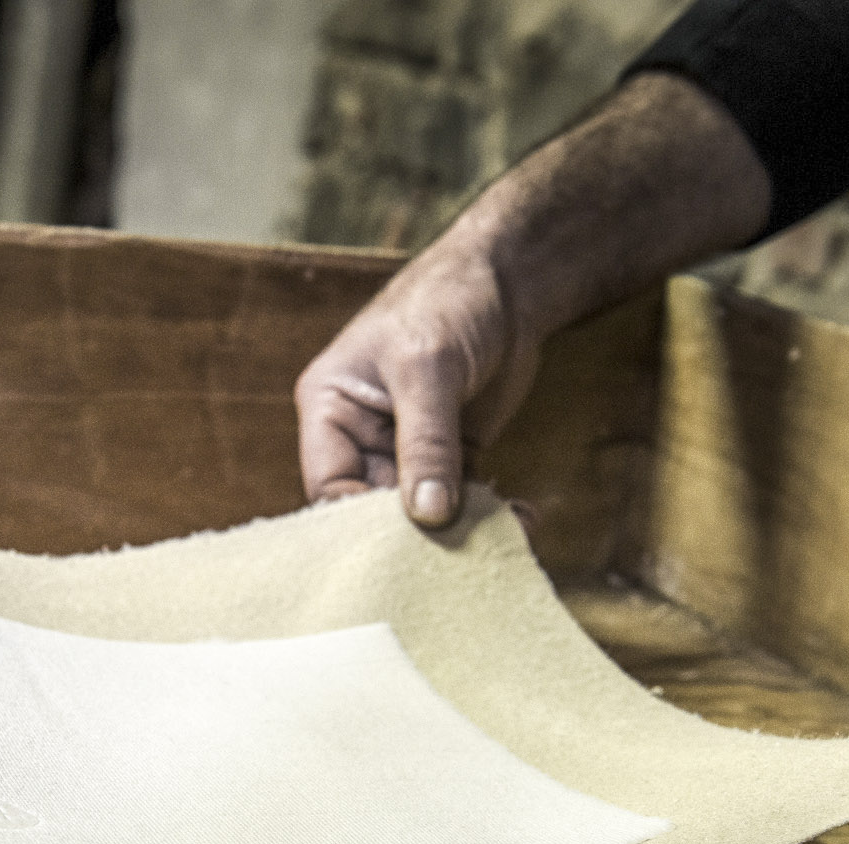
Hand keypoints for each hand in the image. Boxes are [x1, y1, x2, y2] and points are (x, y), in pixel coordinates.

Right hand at [293, 73, 770, 531]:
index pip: (327, 486)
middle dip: (413, 535)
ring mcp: (406, 448)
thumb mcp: (428, 368)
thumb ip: (427, 444)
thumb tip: (428, 517)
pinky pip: (459, 500)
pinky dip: (487, 514)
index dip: (356, 523)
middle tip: (454, 560)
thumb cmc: (449, 301)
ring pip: (419, 511)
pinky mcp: (450, 454)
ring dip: (459, 530)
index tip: (401, 550)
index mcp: (330, 409)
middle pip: (372, 508)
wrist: (512, 279)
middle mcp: (360, 435)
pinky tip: (520, 522)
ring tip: (502, 539)